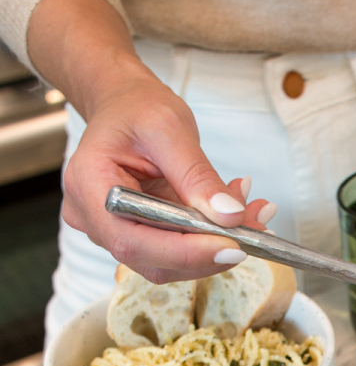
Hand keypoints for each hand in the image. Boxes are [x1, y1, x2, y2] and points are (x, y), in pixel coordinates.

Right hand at [26, 0, 277, 282]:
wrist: (126, 105)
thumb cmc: (137, 108)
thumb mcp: (169, 127)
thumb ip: (197, 174)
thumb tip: (228, 216)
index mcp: (88, 185)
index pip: (131, 240)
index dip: (184, 252)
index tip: (233, 246)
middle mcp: (93, 217)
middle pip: (152, 259)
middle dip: (210, 250)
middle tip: (256, 228)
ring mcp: (113, 230)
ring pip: (170, 260)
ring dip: (216, 243)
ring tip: (252, 211)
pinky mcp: (137, 234)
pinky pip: (177, 248)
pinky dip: (210, 236)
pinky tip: (234, 212)